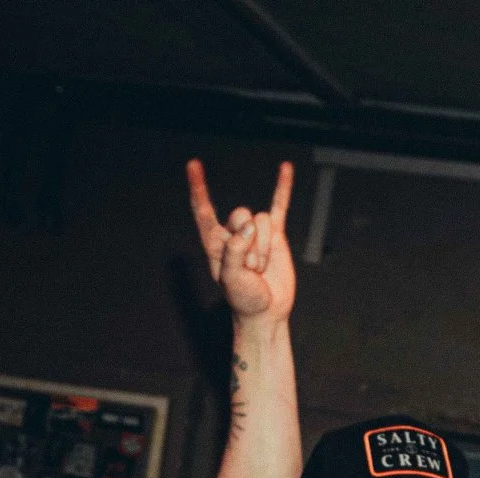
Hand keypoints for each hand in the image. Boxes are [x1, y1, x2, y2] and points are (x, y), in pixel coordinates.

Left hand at [186, 159, 295, 322]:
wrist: (267, 312)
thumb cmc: (243, 299)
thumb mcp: (231, 280)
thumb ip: (234, 251)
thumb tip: (248, 227)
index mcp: (215, 242)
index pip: (204, 210)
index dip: (199, 188)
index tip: (194, 165)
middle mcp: (233, 232)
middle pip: (241, 215)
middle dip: (249, 244)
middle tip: (250, 269)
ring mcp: (255, 232)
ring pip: (261, 221)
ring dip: (264, 249)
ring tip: (261, 269)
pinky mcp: (275, 234)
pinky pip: (279, 206)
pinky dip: (283, 187)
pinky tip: (285, 168)